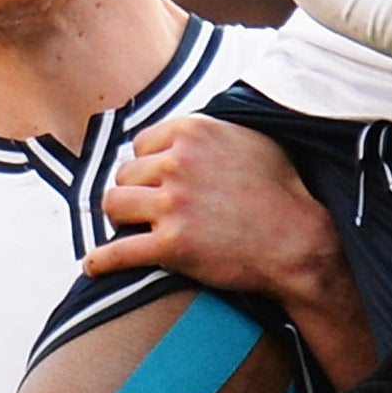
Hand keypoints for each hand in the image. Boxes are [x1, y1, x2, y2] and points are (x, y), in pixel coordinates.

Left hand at [85, 115, 334, 296]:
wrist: (298, 240)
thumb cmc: (281, 189)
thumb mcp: (252, 138)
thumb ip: (214, 129)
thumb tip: (188, 128)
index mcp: (194, 131)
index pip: (141, 143)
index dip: (148, 164)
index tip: (157, 181)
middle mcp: (178, 162)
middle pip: (124, 174)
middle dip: (135, 192)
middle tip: (148, 209)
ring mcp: (172, 204)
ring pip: (114, 206)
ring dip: (120, 219)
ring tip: (130, 229)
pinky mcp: (170, 245)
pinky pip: (117, 252)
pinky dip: (101, 261)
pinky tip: (93, 265)